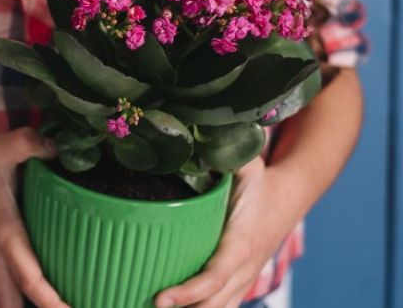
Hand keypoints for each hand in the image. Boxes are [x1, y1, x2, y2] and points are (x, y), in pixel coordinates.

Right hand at [0, 128, 68, 307]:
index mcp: (4, 232)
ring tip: (65, 306)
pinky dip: (23, 301)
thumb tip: (60, 148)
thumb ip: (31, 143)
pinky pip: (7, 291)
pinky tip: (49, 300)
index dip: (50, 299)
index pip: (28, 277)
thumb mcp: (3, 146)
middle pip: (12, 303)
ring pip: (6, 301)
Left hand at [155, 158, 294, 307]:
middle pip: (214, 303)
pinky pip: (222, 304)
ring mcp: (244, 278)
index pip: (215, 275)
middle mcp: (245, 267)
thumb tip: (188, 143)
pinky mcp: (240, 281)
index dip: (189, 291)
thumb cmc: (260, 180)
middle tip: (144, 306)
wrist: (289, 196)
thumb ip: (220, 158)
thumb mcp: (244, 165)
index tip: (160, 298)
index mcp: (241, 242)